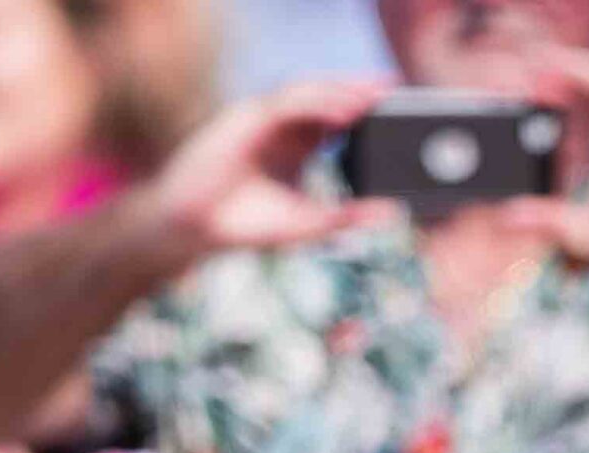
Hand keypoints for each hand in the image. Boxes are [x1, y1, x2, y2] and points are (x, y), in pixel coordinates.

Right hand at [140, 79, 398, 265]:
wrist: (192, 229)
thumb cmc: (244, 225)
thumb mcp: (308, 222)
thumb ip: (348, 216)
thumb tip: (393, 211)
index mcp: (296, 146)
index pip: (335, 117)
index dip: (364, 109)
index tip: (396, 107)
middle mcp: (280, 128)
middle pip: (324, 98)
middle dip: (357, 90)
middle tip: (393, 86)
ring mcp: (260, 120)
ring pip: (306, 94)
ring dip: (340, 92)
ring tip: (373, 96)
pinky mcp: (244, 120)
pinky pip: (285, 104)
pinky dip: (316, 105)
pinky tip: (343, 111)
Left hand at [498, 38, 588, 295]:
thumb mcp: (586, 230)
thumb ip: (550, 222)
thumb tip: (507, 218)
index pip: (564, 114)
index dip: (541, 103)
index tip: (515, 97)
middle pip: (585, 89)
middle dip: (558, 77)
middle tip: (529, 73)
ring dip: (586, 68)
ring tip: (558, 65)